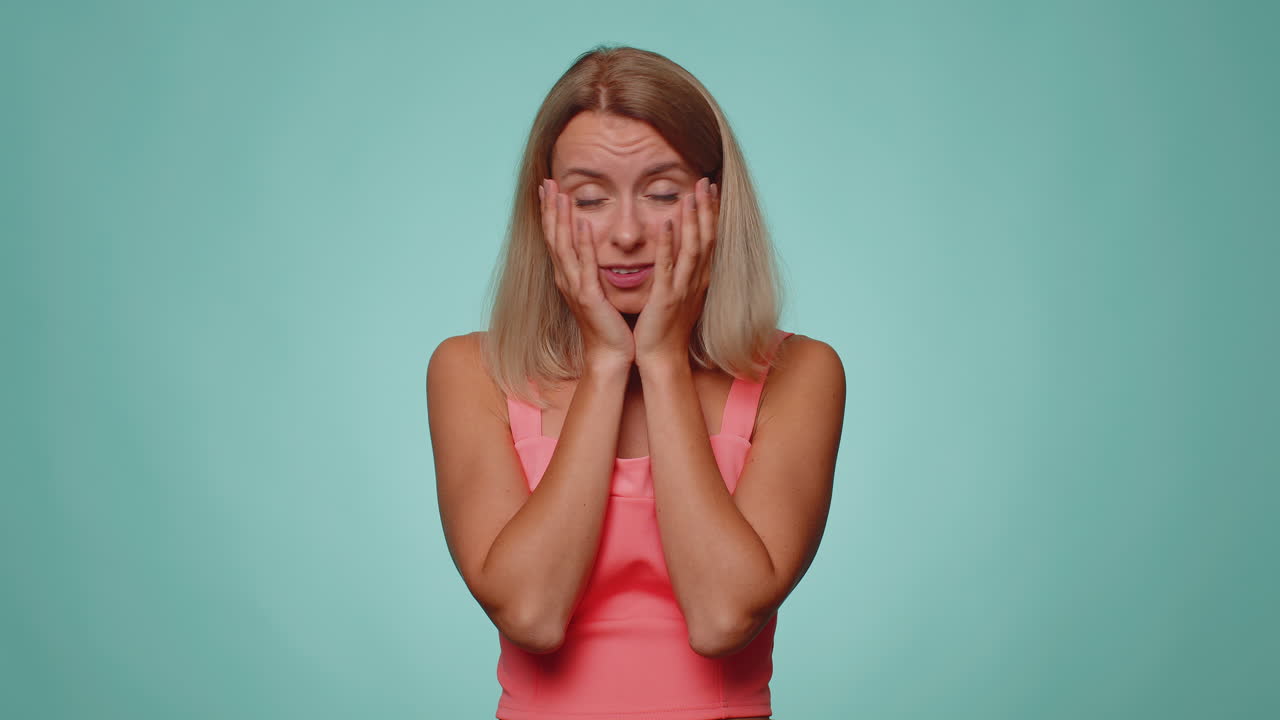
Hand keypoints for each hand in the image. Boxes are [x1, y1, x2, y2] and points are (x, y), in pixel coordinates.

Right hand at [540, 178, 634, 369]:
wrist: (611, 354)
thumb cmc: (609, 323)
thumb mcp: (598, 289)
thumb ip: (594, 267)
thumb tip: (596, 245)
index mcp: (568, 276)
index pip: (555, 237)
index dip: (551, 212)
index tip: (549, 188)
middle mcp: (566, 279)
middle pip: (553, 236)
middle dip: (550, 208)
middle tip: (547, 182)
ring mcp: (574, 287)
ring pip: (563, 246)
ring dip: (561, 219)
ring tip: (560, 194)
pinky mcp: (589, 297)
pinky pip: (585, 265)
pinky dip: (584, 244)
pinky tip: (584, 224)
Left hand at [633, 176, 718, 369]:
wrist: (660, 358)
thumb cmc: (666, 327)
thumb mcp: (678, 294)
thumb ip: (681, 272)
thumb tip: (679, 250)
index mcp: (698, 279)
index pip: (709, 239)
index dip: (711, 213)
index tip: (710, 189)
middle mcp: (695, 281)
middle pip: (706, 238)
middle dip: (706, 208)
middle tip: (705, 181)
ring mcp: (682, 289)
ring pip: (693, 248)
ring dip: (693, 220)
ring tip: (691, 195)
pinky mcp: (665, 298)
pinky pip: (668, 267)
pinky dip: (669, 245)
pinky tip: (667, 224)